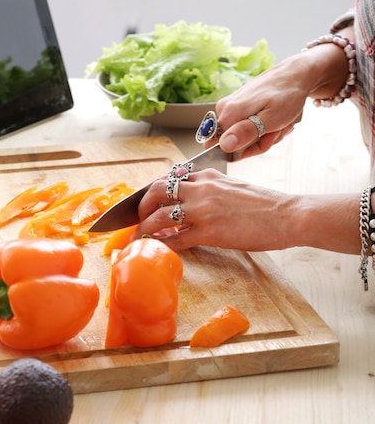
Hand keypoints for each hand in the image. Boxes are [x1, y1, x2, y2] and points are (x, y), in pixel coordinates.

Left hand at [133, 169, 293, 251]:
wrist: (287, 214)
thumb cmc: (265, 204)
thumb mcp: (233, 186)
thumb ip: (210, 189)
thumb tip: (192, 202)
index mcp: (207, 176)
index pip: (170, 177)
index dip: (153, 190)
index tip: (147, 201)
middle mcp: (201, 189)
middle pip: (156, 191)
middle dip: (141, 205)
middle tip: (136, 218)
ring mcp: (203, 210)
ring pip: (160, 216)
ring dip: (145, 228)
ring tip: (139, 237)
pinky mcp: (210, 232)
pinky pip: (176, 239)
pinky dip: (163, 244)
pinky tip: (158, 247)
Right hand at [215, 54, 310, 156]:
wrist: (294, 75)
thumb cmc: (287, 95)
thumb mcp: (271, 120)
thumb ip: (246, 133)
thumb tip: (224, 145)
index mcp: (230, 112)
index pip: (222, 146)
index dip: (243, 150)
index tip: (264, 141)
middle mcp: (225, 108)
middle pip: (235, 142)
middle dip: (259, 143)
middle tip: (276, 131)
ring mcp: (231, 106)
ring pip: (243, 136)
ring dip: (265, 136)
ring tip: (279, 124)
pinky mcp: (237, 106)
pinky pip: (247, 127)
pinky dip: (263, 128)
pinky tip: (274, 121)